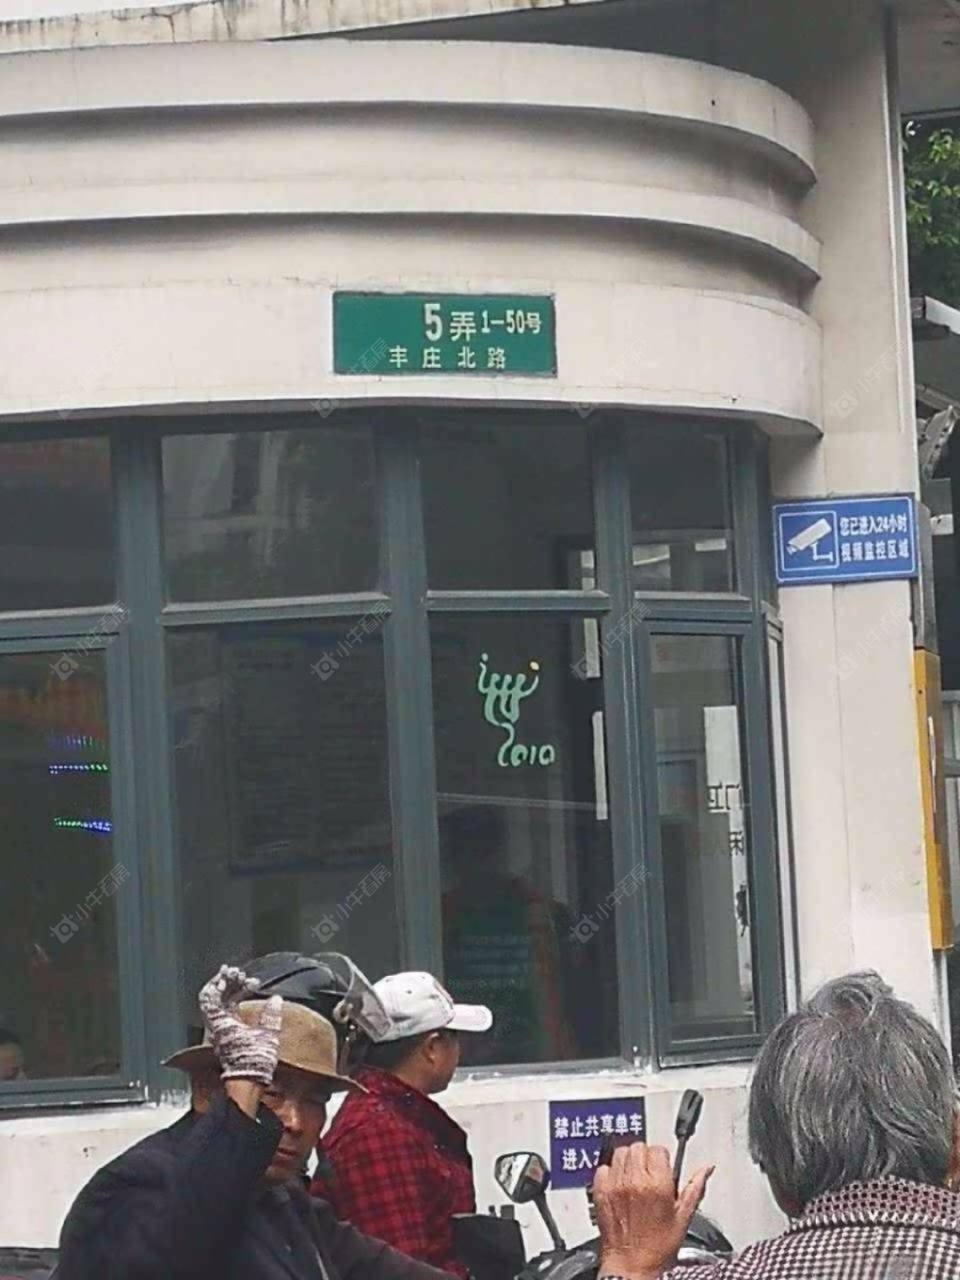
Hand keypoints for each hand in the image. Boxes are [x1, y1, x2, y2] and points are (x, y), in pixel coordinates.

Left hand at [198, 964, 282, 1084]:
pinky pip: (228, 1014)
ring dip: (233, 992)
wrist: (247, 1087)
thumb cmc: (253, 1063)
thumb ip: (270, 1015)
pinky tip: (248, 1000)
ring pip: (222, 1006)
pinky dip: (236, 1003)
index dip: (220, 981)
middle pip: (215, 998)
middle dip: (227, 983)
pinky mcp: (229, 1040)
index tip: (232, 972)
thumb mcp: (266, 1036)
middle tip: (241, 974)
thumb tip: (275, 1000)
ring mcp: (222, 1034)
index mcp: (221, 1023)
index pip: (211, 996)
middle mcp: (218, 1028)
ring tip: (247, 983)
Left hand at [594, 1142, 713, 1279]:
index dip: (663, 1158)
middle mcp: (634, 1181)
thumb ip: (694, 1188)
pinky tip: (620, 1184)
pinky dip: (611, 1172)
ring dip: (629, 1160)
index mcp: (657, 1185)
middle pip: (638, 1146)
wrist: (631, 1267)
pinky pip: (603, 1167)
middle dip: (646, 1156)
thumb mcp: (683, 1218)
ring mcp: (615, 1184)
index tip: (664, 1167)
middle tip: (651, 1173)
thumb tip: (706, 1169)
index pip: (658, 1149)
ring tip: (636, 1177)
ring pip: (620, 1152)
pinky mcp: (600, 1191)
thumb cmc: (657, 1248)